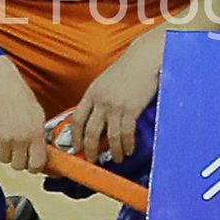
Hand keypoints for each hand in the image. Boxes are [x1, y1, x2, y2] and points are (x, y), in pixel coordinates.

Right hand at [0, 58, 48, 172]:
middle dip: (19, 161)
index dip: (35, 167)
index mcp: (35, 134)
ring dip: (6, 152)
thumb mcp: (38, 117)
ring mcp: (2, 138)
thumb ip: (39, 137)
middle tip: (19, 151)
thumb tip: (42, 155)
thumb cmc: (22, 99)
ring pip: (4, 159)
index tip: (33, 164)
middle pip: (18, 166)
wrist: (0, 86)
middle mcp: (19, 139)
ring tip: (8, 137)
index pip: (37, 164)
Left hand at [59, 32, 161, 162]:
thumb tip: (100, 114)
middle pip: (91, 132)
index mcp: (91, 94)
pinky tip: (128, 150)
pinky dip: (127, 144)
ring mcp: (115, 106)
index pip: (78, 119)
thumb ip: (100, 97)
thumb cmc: (128, 67)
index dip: (76, 136)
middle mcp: (100, 102)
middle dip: (90, 149)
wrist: (144, 59)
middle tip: (92, 160)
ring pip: (110, 136)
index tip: (76, 147)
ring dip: (113, 150)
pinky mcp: (131, 109)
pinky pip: (126, 132)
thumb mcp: (106, 81)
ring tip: (115, 159)